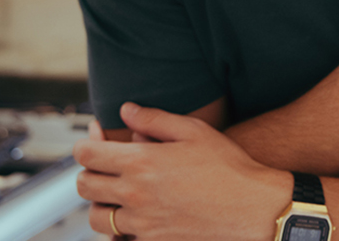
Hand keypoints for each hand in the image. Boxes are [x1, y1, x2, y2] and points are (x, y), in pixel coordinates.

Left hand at [75, 103, 290, 240]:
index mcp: (141, 162)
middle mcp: (134, 194)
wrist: (253, 208)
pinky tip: (135, 216)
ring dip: (100, 204)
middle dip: (89, 172)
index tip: (93, 142)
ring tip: (118, 193)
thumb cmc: (228, 165)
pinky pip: (118, 239)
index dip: (84, 145)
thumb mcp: (195, 131)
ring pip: (95, 218)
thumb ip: (154, 119)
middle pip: (84, 186)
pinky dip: (119, 229)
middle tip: (105, 165)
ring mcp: (141, 223)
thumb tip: (125, 110)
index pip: (87, 155)